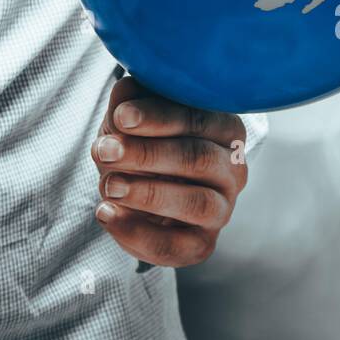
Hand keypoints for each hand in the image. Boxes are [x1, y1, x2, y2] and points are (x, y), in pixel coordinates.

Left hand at [90, 76, 247, 266]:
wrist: (142, 195)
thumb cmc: (144, 145)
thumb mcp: (132, 119)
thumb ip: (129, 102)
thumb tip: (124, 94)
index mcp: (226, 130)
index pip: (201, 119)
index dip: (160, 117)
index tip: (121, 116)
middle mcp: (234, 171)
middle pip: (199, 159)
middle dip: (147, 154)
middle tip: (105, 151)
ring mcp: (222, 210)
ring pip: (195, 203)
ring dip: (147, 193)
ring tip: (108, 185)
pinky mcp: (201, 244)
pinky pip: (173, 245)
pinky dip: (135, 232)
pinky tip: (106, 213)